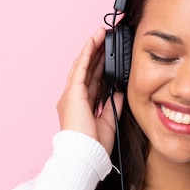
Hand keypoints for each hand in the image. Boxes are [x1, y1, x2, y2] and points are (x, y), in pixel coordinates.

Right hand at [56, 28, 123, 153]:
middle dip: (97, 53)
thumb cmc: (94, 145)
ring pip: (83, 65)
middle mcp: (74, 98)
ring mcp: (72, 94)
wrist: (85, 154)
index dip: (100, 66)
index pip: (92, 80)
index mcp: (82, 105)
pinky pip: (81, 68)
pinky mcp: (73, 93)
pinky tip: (93, 42)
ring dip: (92, 49)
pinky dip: (87, 53)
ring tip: (100, 34)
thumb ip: (112, 104)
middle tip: (105, 39)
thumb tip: (118, 91)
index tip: (108, 55)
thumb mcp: (109, 121)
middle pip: (87, 70)